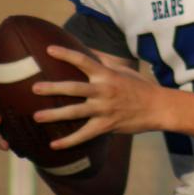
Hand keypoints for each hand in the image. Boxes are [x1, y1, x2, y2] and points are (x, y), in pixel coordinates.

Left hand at [31, 45, 159, 147]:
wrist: (158, 107)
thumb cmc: (140, 87)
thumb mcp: (124, 70)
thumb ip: (104, 61)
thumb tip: (88, 49)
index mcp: (107, 75)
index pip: (84, 61)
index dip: (66, 54)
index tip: (48, 49)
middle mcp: (104, 91)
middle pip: (74, 88)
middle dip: (53, 88)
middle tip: (34, 88)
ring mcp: (105, 109)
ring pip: (75, 112)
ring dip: (55, 115)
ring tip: (36, 116)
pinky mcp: (107, 125)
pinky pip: (84, 135)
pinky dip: (69, 141)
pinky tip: (54, 145)